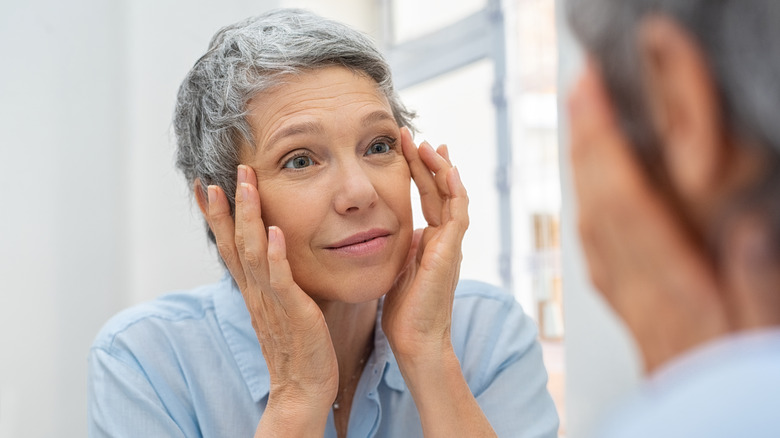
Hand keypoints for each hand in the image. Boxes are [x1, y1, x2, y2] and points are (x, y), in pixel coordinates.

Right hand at [205, 165, 336, 433]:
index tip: (206, 185)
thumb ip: (277, 280)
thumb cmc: (299, 347)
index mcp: (253, 290)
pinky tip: (274, 231)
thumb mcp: (282, 307)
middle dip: (227, 207)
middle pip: (233, 242)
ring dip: (248, 217)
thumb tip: (277, 253)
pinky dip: (275, 255)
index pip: (229, 245)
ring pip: (252, 252)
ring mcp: (271, 301)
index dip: (217, 216)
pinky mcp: (292, 312)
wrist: (304, 388)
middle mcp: (255, 292)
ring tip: (246, 185)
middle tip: (221, 174)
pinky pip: (280, 280)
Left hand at [382, 127, 468, 360]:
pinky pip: (458, 215)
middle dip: (427, 161)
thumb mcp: (397, 269)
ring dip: (441, 169)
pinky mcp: (451, 252)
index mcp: (430, 241)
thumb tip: (391, 231)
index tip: (406, 148)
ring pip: (453, 196)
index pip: (428, 197)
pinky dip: (455, 191)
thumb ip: (399, 247)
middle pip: (440, 190)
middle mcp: (444, 239)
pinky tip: (447, 170)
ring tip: (427, 144)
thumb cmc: (404, 312)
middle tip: (413, 136)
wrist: (415, 339)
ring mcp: (451, 245)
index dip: (418, 172)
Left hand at [568, 62, 728, 371]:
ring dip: (584, 167)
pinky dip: (589, 203)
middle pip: (599, 202)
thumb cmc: (731, 375)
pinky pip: (594, 245)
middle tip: (582, 92)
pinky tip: (591, 187)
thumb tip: (743, 226)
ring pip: (591, 219)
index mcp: (672, 287)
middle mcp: (637, 286)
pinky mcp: (623, 301)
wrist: (700, 422)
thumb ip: (753, 278)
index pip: (626, 202)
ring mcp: (624, 293)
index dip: (606, 145)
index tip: (594, 99)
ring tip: (584, 124)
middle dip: (588, 142)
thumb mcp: (759, 326)